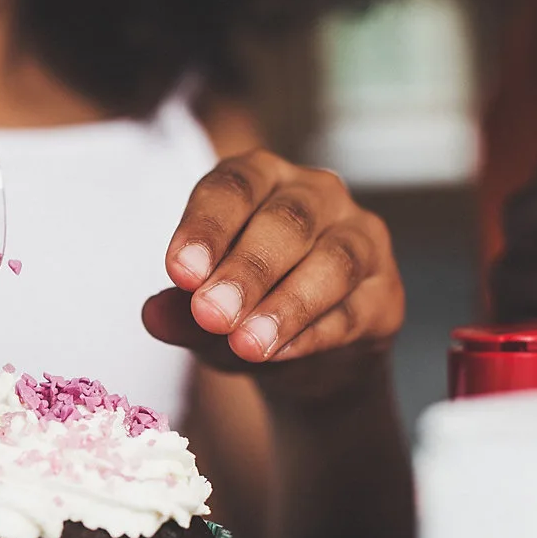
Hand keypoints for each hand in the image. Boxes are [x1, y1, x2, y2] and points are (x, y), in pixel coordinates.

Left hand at [142, 149, 403, 400]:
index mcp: (260, 179)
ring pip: (331, 262)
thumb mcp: (200, 315)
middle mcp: (316, 195)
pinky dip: (313, 334)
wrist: (301, 358)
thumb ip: (179, 313)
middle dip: (246, 270)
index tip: (180, 273)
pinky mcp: (384, 293)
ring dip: (286, 305)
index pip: (233, 187)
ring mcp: (360, 238)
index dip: (207, 227)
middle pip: (286, 222)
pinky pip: (354, 310)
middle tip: (211, 313)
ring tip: (245, 344)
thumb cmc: (240, 311)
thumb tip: (152, 316)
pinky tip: (277, 355)